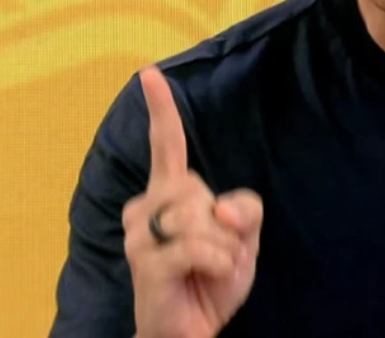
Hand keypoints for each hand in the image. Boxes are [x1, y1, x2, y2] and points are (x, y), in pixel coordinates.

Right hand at [122, 67, 262, 337]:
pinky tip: (204, 278)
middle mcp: (145, 209)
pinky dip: (217, 263)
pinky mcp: (146, 264)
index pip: (167, 145)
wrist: (192, 331)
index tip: (148, 73)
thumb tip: (217, 205)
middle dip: (225, 225)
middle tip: (215, 254)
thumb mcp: (243, 238)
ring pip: (201, 216)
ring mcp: (140, 236)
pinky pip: (198, 246)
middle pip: (203, 189)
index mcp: (168, 195)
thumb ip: (244, 209)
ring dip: (223, 248)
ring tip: (209, 269)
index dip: (162, 109)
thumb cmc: (212, 279)